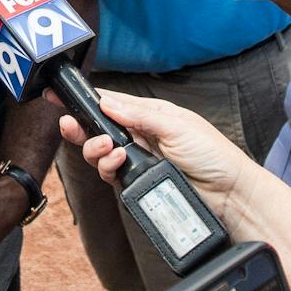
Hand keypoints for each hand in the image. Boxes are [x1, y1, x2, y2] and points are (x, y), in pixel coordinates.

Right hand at [55, 86, 249, 206]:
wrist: (229, 194)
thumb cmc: (214, 155)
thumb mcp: (177, 125)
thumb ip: (140, 115)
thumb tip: (108, 102)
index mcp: (150, 115)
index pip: (112, 103)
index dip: (86, 100)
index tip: (61, 95)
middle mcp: (141, 136)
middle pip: (99, 130)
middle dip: (81, 127)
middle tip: (69, 125)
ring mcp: (138, 160)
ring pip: (101, 154)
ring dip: (96, 149)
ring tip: (107, 148)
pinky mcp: (137, 183)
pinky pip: (111, 174)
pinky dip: (108, 167)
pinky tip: (118, 161)